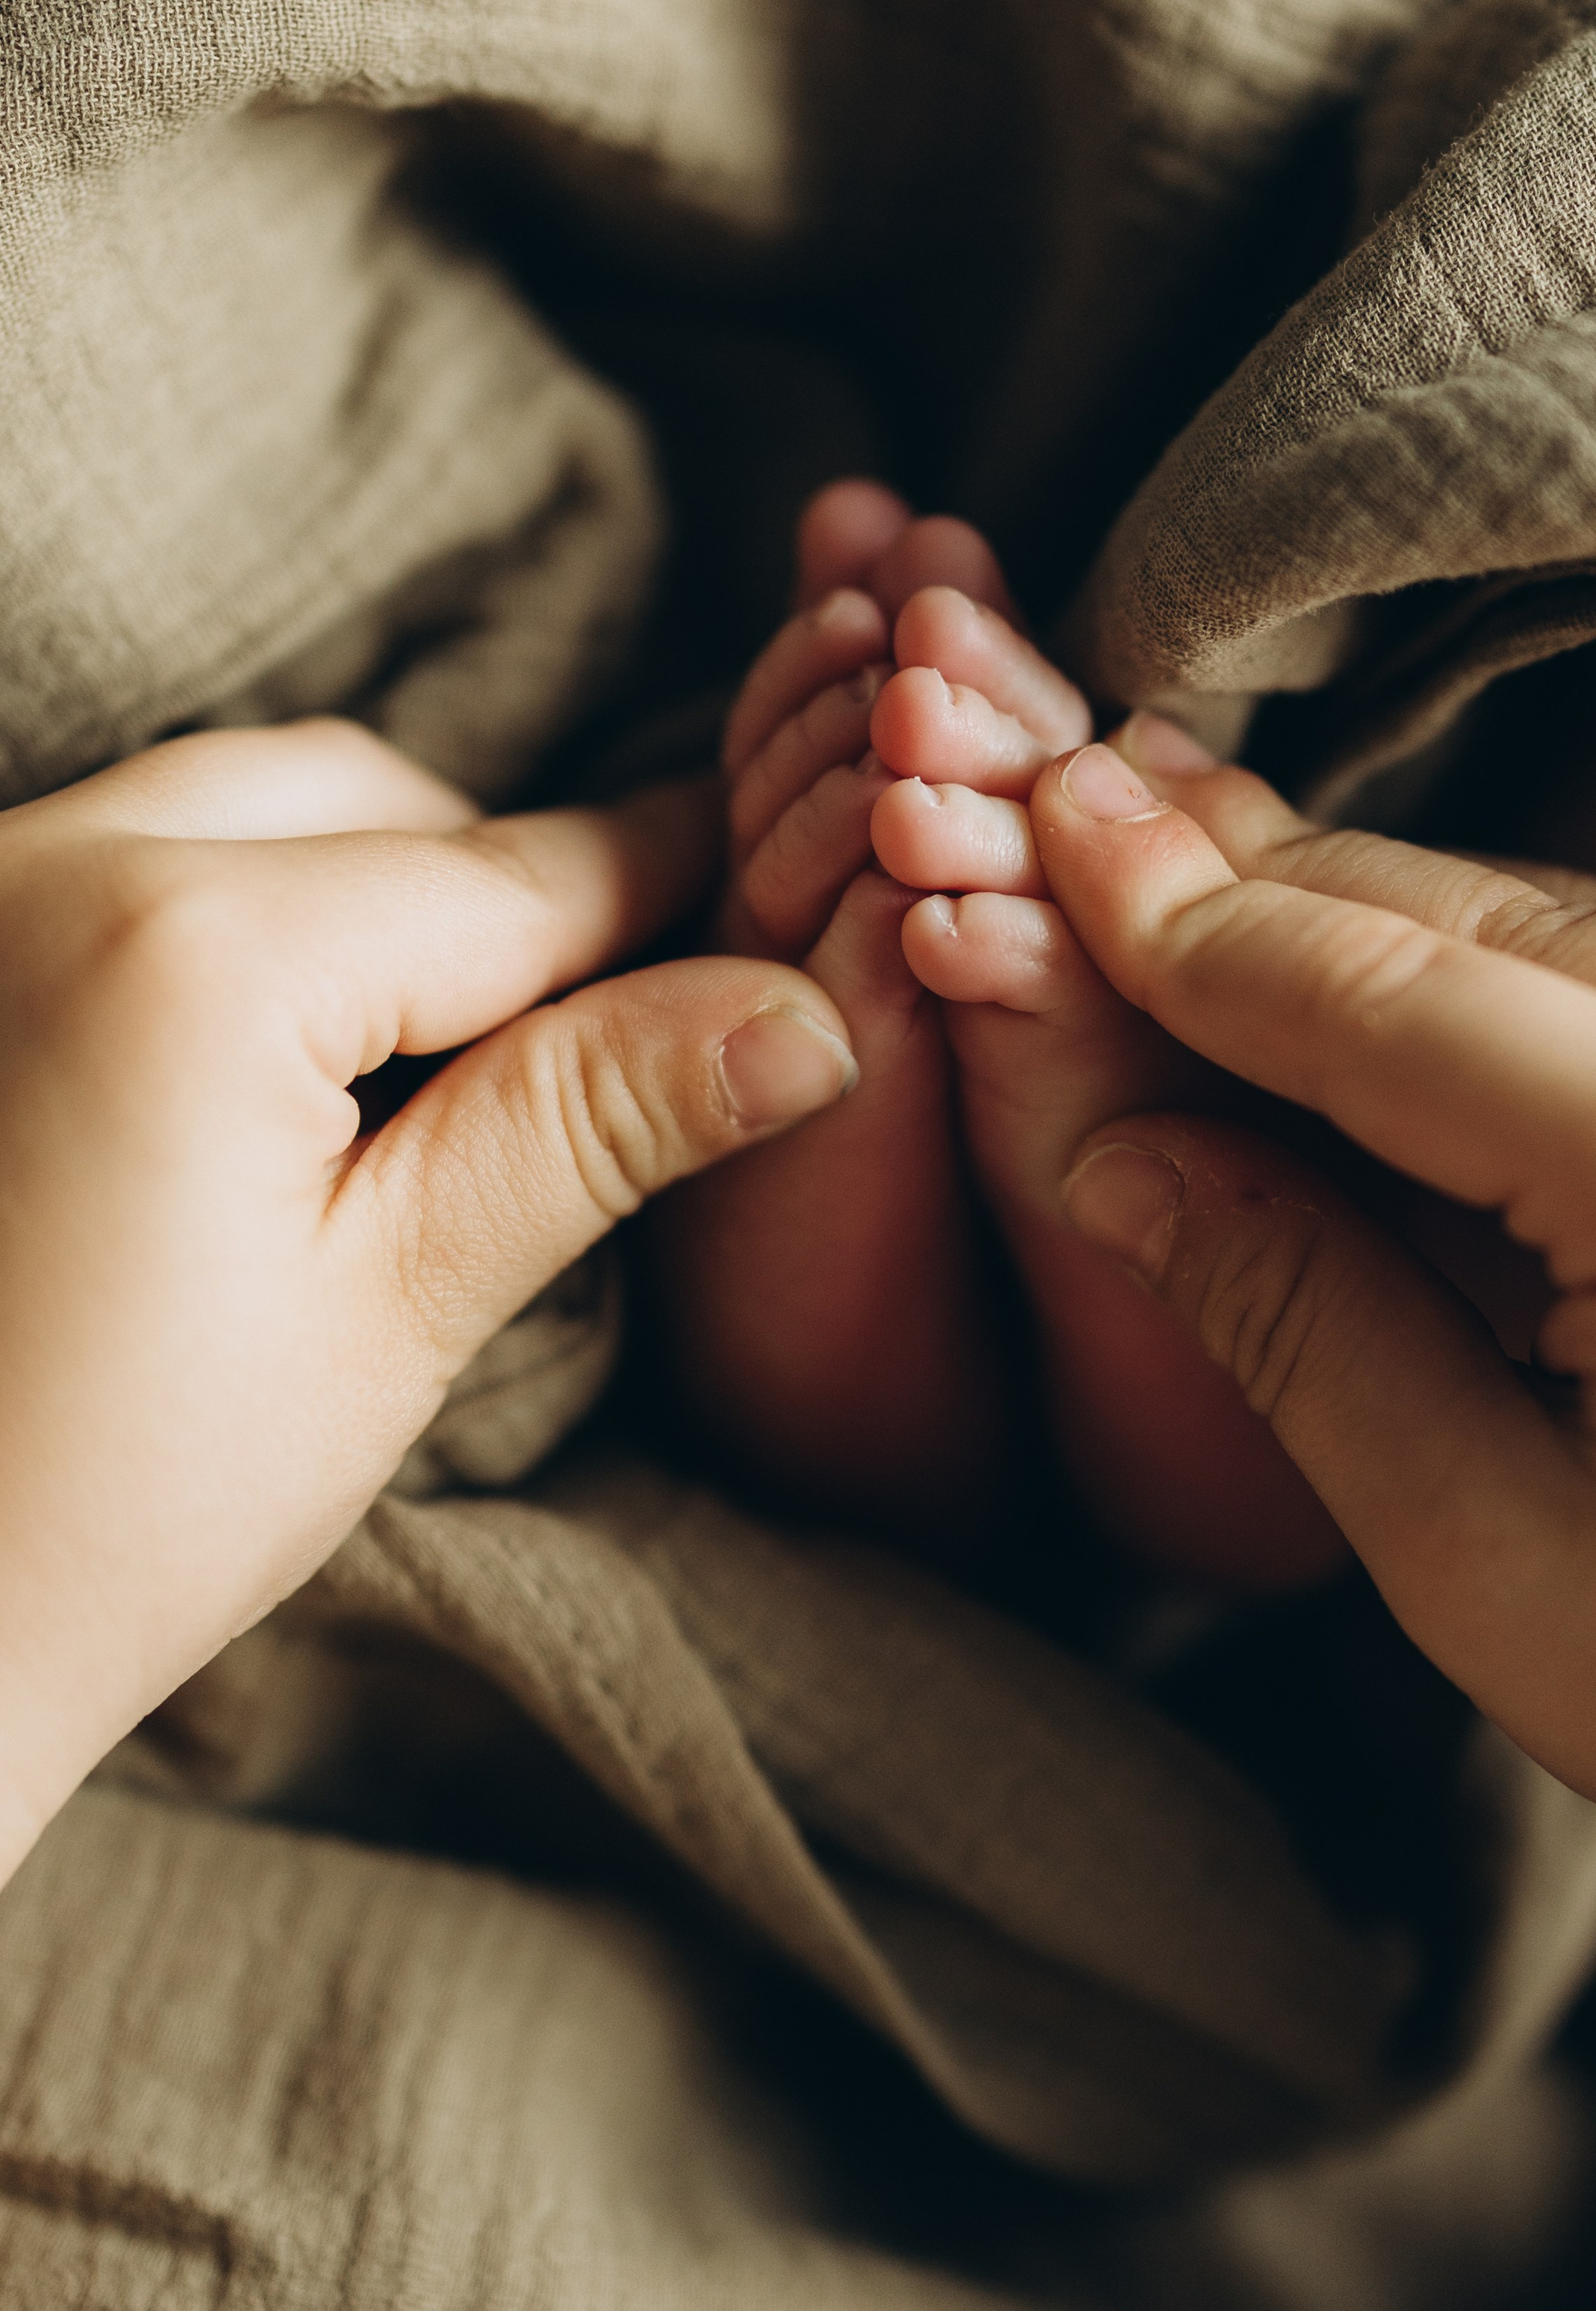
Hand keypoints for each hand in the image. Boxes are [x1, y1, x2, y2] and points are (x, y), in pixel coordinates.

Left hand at [0, 720, 854, 1882]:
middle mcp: (49, 862)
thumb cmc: (112, 1512)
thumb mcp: (393, 1306)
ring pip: (244, 799)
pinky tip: (288, 1053)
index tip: (773, 913)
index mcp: (188, 952)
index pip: (510, 881)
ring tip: (444, 1058)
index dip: (664, 901)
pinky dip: (241, 899)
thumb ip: (594, 1121)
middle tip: (609, 1030)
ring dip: (368, 884)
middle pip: (374, 798)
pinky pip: (126, 849)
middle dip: (504, 892)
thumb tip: (805, 1020)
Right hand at [1032, 722, 1595, 2085]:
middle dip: (1267, 878)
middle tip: (1099, 809)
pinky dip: (1506, 977)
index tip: (1064, 830)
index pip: (1381, 995)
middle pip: (1476, 913)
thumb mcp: (1491, 1553)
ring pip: (1573, 922)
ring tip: (1208, 889)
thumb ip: (1297, 1320)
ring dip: (1382, 921)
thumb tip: (1124, 1162)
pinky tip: (1386, 995)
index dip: (1195, 922)